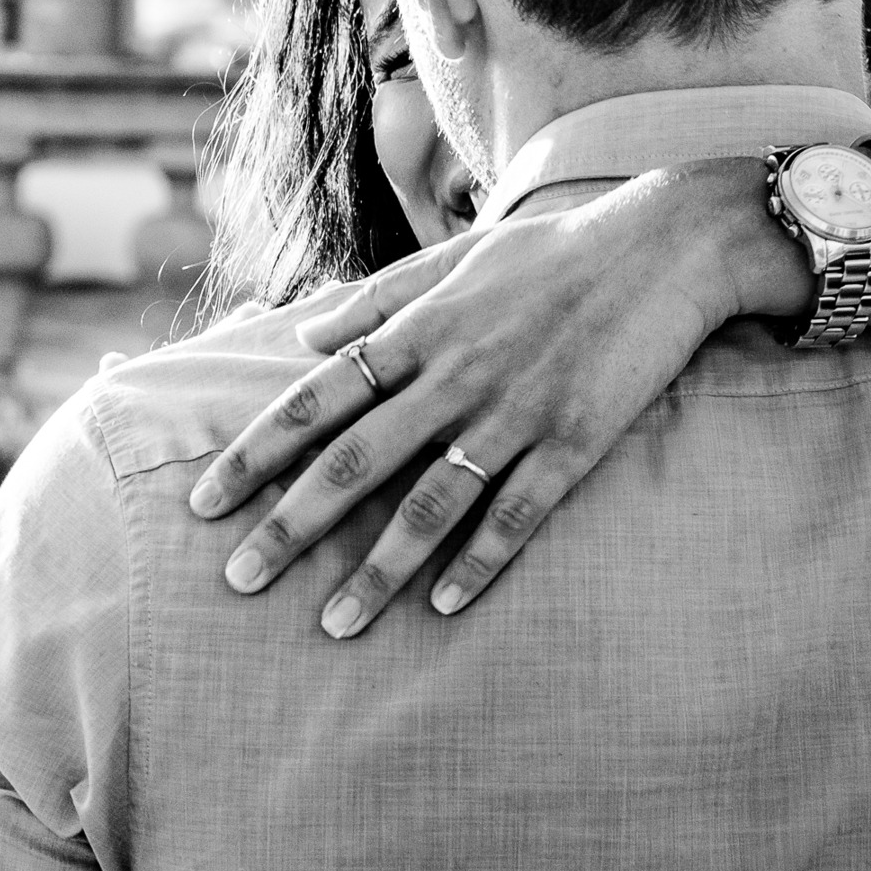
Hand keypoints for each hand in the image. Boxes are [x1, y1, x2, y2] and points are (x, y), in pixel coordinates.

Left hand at [191, 163, 760, 637]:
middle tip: (237, 580)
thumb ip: (377, 299)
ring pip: (430, 503)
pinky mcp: (575, 440)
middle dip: (290, 525)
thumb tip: (305, 334)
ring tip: (333, 624)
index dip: (256, 452)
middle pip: (354, 461)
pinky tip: (444, 607)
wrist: (665, 246)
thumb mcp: (456, 257)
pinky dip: (480, 562)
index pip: (316, 399)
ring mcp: (515, 412)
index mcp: (419, 331)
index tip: (205, 501)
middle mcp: (454, 375)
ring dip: (378, 569)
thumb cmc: (553, 253)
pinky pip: (517, 514)